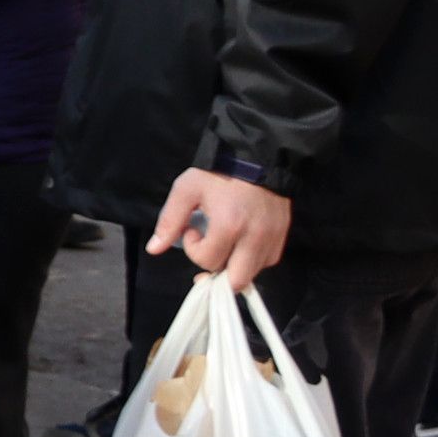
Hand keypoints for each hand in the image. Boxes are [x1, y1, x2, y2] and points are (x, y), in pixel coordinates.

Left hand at [150, 168, 292, 292]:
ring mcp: (272, 237)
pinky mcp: (283, 234)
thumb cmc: (218, 173)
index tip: (193, 231)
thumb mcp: (186, 190)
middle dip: (217, 272)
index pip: (208, 261)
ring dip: (234, 266)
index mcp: (229, 225)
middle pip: (236, 280)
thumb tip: (154, 249)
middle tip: (209, 251)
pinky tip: (241, 243)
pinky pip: (268, 260)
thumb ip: (170, 221)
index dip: (194, 250)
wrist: (256, 156)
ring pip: (253, 272)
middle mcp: (254, 237)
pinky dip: (253, 259)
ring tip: (225, 244)